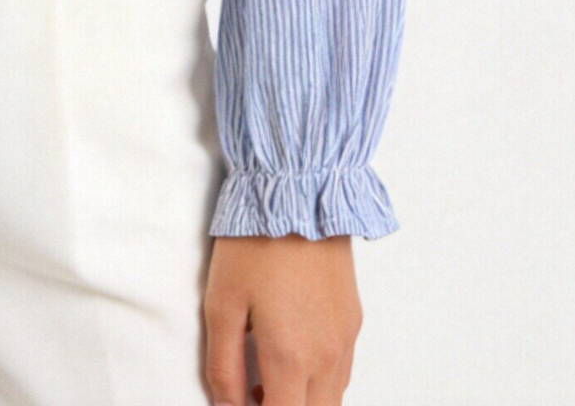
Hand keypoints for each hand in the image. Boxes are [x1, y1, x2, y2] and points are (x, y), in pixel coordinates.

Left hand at [203, 233, 362, 404]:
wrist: (297, 191)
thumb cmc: (253, 244)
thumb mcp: (221, 304)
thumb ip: (223, 366)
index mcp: (291, 358)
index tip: (241, 405)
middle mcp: (327, 357)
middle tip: (252, 395)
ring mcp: (345, 339)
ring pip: (331, 399)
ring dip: (303, 401)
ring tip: (268, 379)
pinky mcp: (353, 320)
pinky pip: (342, 372)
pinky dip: (320, 382)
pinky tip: (293, 357)